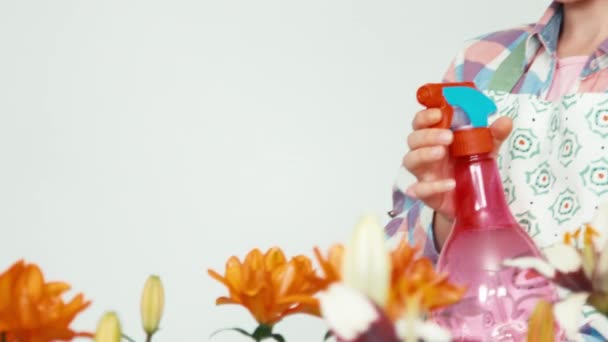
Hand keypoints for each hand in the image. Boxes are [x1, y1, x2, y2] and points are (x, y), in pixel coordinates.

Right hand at [402, 109, 511, 243]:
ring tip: (441, 153)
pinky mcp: (425, 193)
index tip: (439, 113)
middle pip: (413, 139)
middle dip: (428, 135)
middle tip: (448, 137)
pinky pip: (419, 189)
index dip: (425, 116)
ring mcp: (423, 173)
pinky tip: (450, 184)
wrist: (471, 202)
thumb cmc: (470, 169)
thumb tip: (505, 121)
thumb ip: (493, 135)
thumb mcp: (485, 150)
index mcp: (435, 138)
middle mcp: (425, 153)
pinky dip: (432, 186)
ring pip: (410, 160)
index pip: (421, 122)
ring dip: (424, 154)